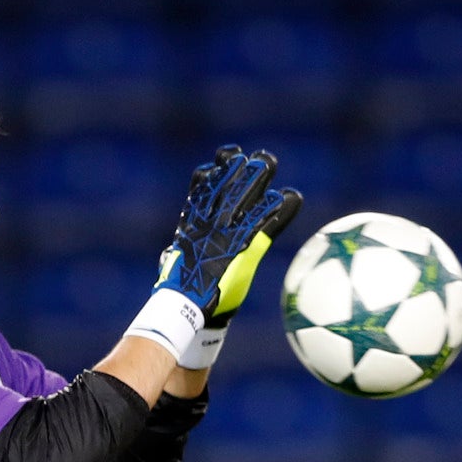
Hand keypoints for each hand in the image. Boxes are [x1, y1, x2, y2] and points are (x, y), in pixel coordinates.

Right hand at [124, 144, 300, 365]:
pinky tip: (293, 198)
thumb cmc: (180, 287)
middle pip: (227, 181)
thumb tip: (168, 256)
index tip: (220, 161)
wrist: (186, 303)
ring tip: (268, 161)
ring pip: (246, 192)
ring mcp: (228, 229)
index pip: (201, 185)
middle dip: (240, 166)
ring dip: (259, 175)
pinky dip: (282, 210)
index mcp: (193, 221)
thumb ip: (176, 254)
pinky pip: (269, 221)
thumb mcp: (174, 263)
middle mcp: (211, 219)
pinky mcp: (247, 245)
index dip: (212, 171)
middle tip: (255, 158)